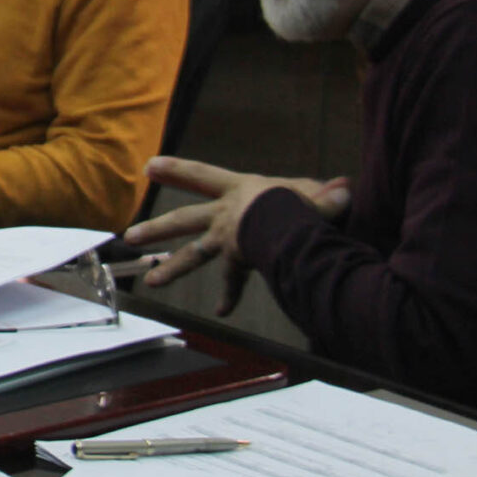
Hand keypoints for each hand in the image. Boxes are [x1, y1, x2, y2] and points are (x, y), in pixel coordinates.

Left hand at [124, 157, 350, 314]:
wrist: (289, 224)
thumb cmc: (303, 201)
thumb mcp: (316, 193)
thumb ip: (326, 194)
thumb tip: (346, 188)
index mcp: (238, 189)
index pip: (201, 175)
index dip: (176, 170)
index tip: (149, 166)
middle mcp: (225, 215)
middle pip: (183, 220)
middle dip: (155, 228)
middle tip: (130, 236)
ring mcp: (227, 240)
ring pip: (192, 255)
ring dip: (170, 268)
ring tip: (150, 280)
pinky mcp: (238, 261)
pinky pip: (233, 282)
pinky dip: (229, 296)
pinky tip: (222, 309)